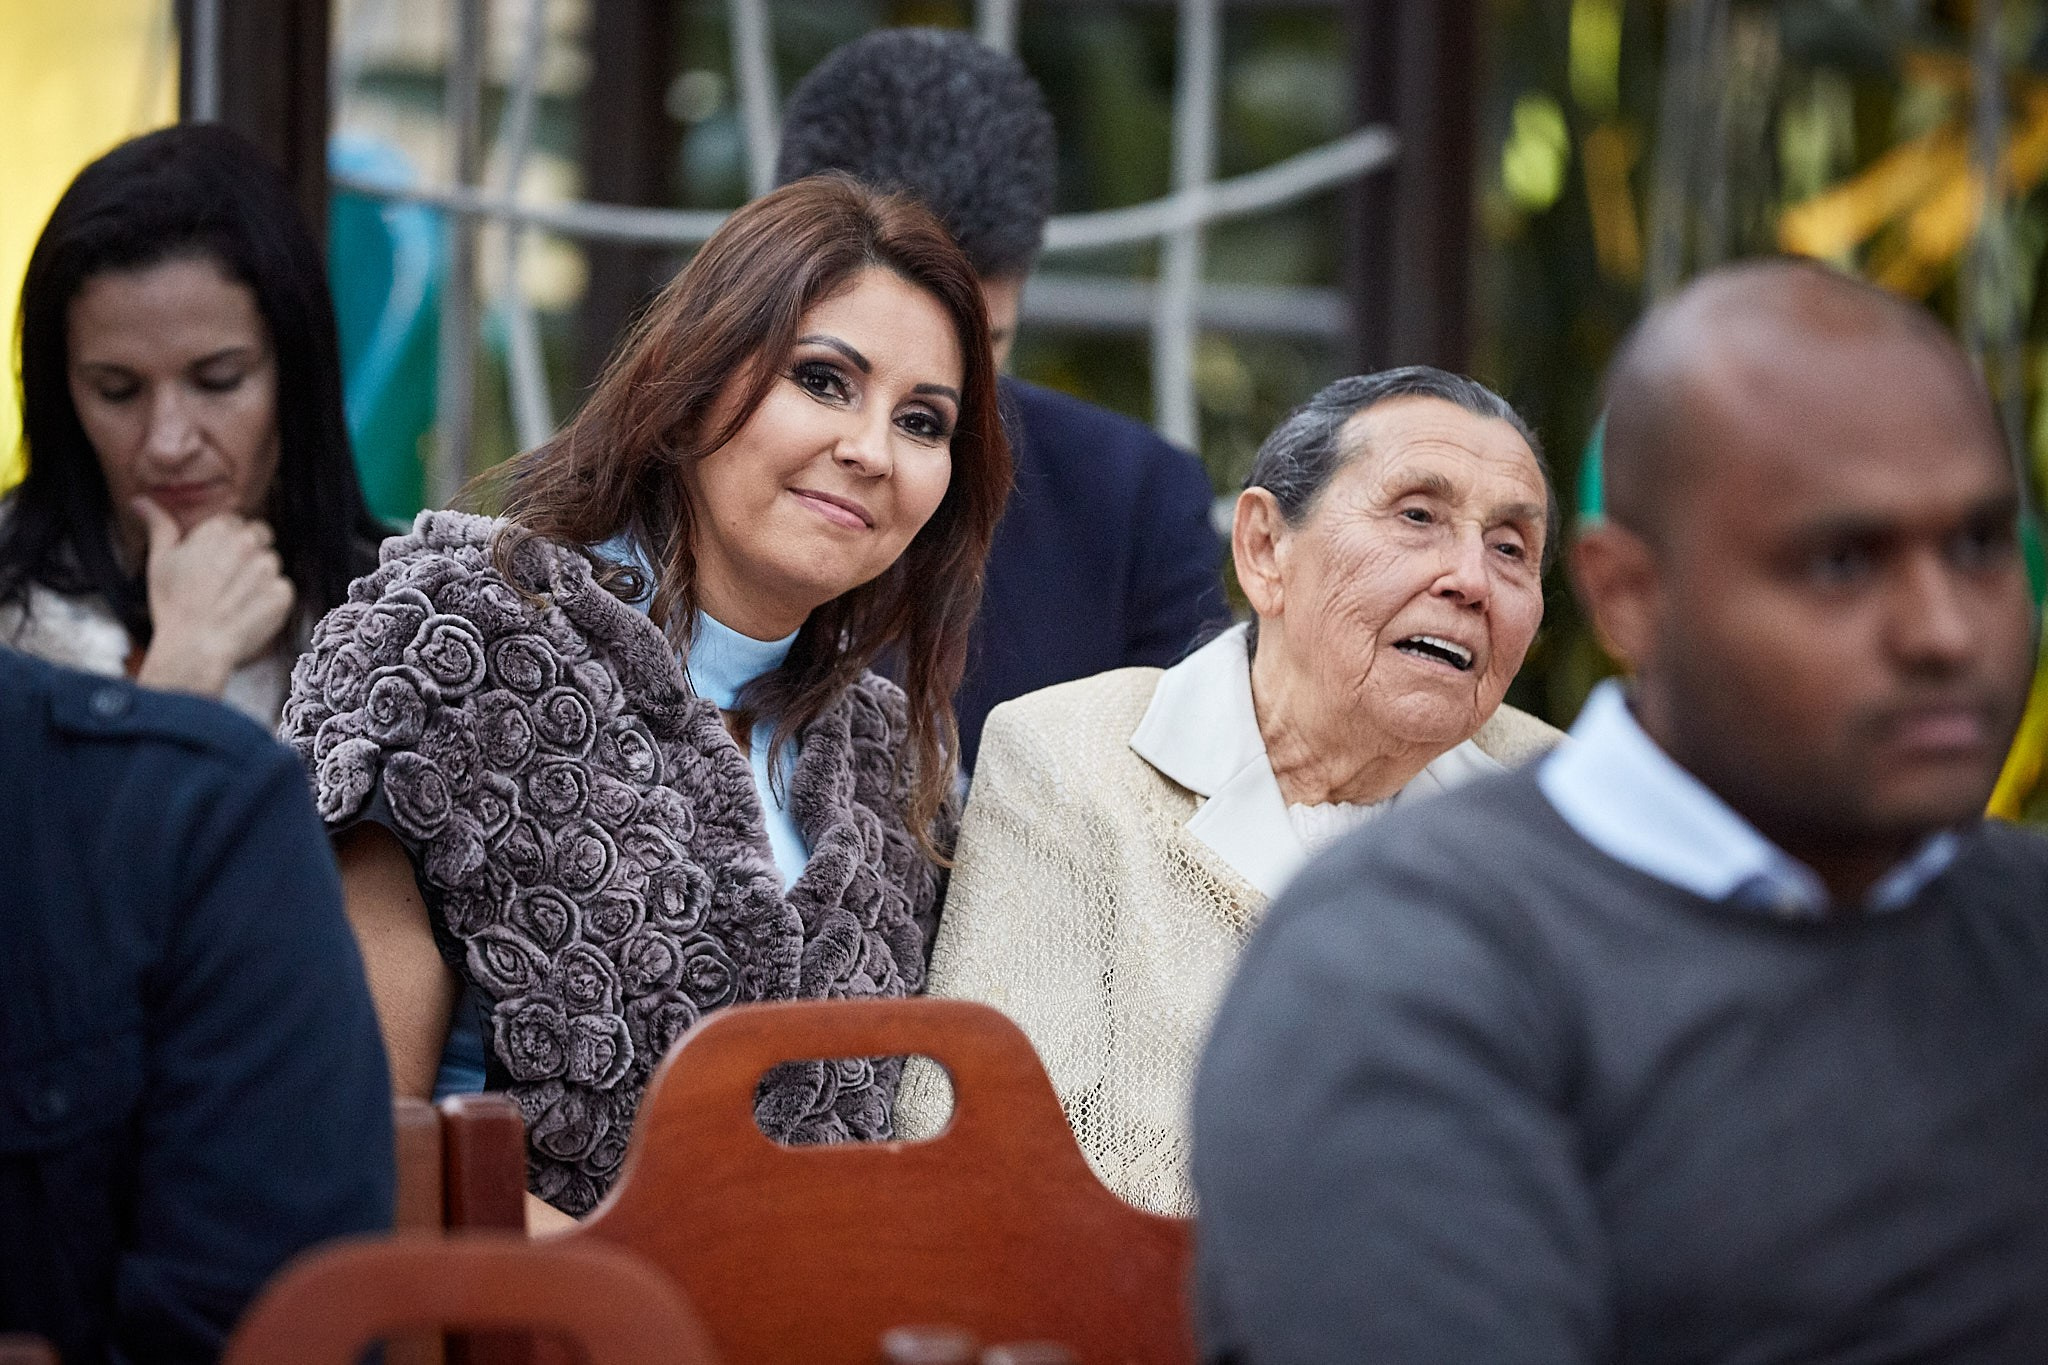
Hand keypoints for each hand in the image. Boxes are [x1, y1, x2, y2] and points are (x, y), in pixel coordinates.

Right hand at [133, 497, 295, 698]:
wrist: (195, 646)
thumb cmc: (173, 604)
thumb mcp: (160, 561)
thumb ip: (159, 526)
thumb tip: (142, 501)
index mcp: (220, 529)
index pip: (235, 523)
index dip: (224, 543)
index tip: (212, 563)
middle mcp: (248, 543)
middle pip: (259, 536)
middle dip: (247, 553)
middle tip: (224, 581)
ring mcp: (268, 568)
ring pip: (271, 563)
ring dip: (259, 577)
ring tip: (232, 600)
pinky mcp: (283, 593)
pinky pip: (282, 589)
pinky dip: (269, 600)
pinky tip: (246, 613)